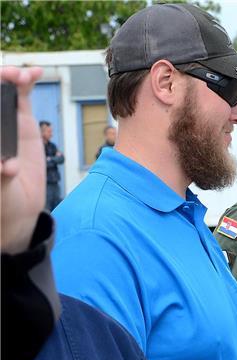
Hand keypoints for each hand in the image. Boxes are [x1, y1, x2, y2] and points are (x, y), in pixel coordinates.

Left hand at [1, 66, 44, 254]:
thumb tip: (8, 167)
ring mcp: (2, 120)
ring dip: (9, 76)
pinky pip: (21, 95)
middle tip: (8, 76)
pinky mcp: (20, 122)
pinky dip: (26, 81)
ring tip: (20, 76)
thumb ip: (1, 174)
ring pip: (2, 88)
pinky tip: (33, 73)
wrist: (17, 208)